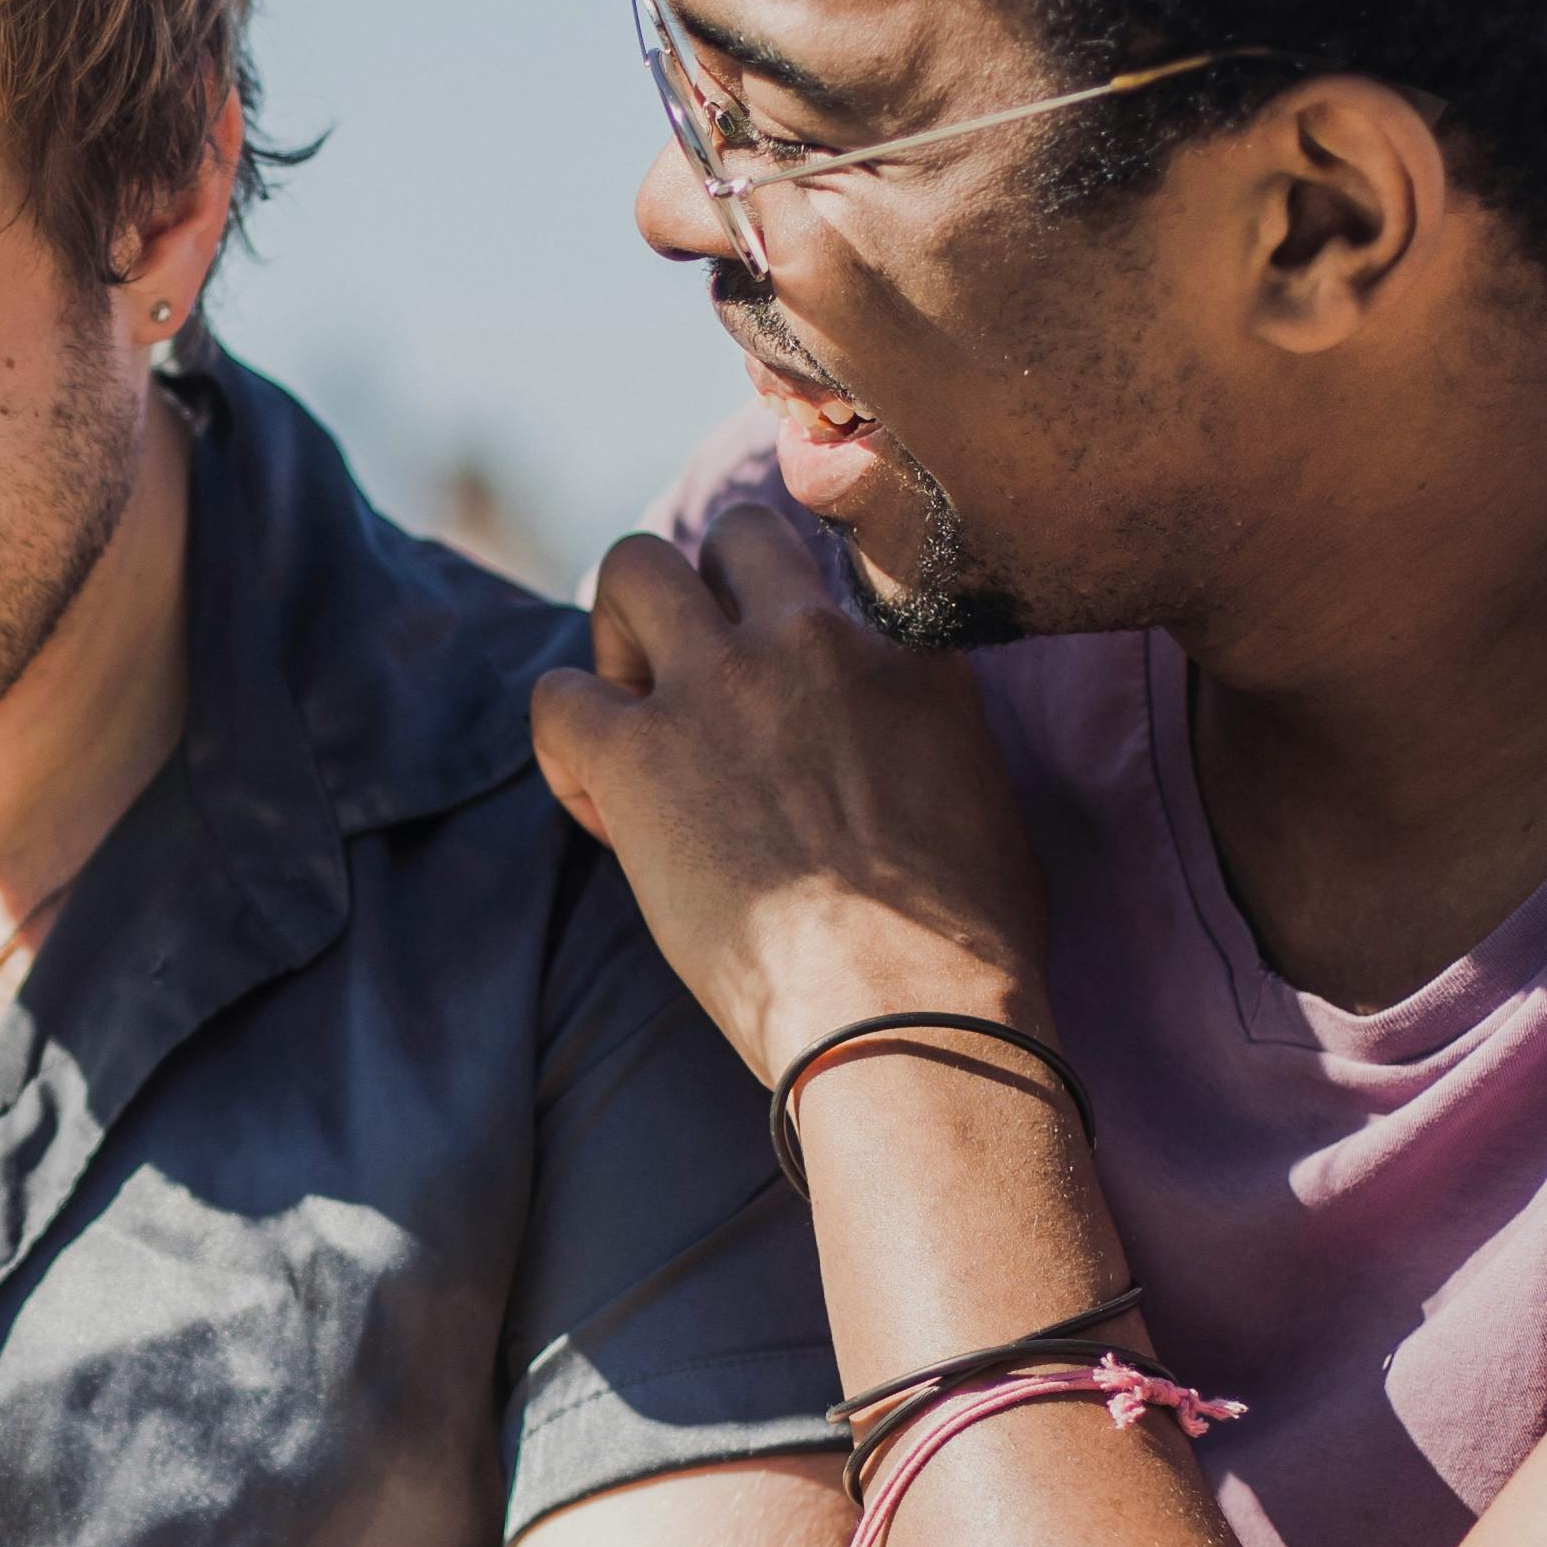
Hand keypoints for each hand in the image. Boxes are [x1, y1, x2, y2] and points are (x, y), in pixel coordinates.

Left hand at [527, 508, 1052, 1077]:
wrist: (909, 1013)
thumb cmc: (967, 951)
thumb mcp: (989, 804)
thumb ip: (936, 739)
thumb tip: (906, 762)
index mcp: (910, 653)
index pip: (840, 570)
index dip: (798, 629)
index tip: (793, 701)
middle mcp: (813, 639)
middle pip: (738, 534)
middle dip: (705, 590)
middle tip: (694, 684)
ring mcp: (722, 684)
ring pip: (632, 566)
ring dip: (619, 632)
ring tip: (632, 719)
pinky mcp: (639, 753)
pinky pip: (556, 693)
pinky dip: (563, 739)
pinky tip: (598, 805)